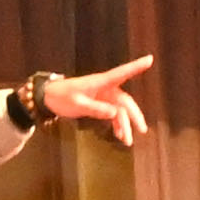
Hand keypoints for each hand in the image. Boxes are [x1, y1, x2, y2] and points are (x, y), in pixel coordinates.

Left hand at [32, 54, 158, 148]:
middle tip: (141, 129)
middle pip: (125, 100)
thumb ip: (96, 109)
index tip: (150, 59)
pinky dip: (117, 124)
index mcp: (101, 82)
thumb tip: (114, 113)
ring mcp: (104, 96)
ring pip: (120, 110)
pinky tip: (119, 135)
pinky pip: (113, 114)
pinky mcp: (100, 104)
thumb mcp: (78, 104)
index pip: (122, 73)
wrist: (49, 98)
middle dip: (134, 115)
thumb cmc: (62, 97)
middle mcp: (106, 88)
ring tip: (127, 140)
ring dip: (125, 124)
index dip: (136, 66)